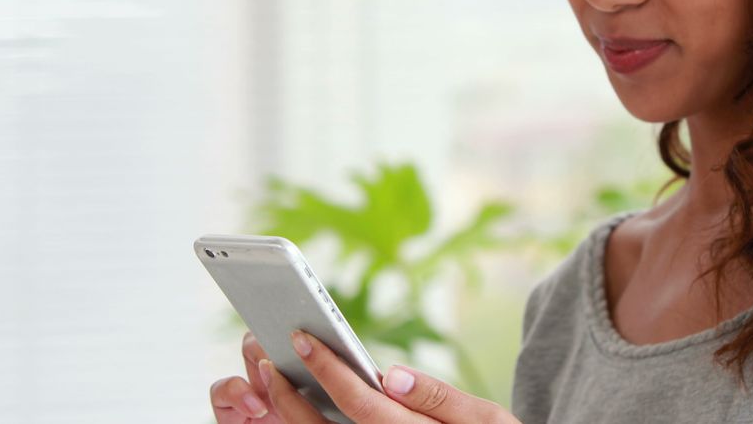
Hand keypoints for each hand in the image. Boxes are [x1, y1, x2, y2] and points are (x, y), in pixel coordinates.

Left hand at [209, 329, 521, 423]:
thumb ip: (440, 398)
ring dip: (283, 413)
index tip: (302, 337)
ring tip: (267, 377)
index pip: (363, 403)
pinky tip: (284, 405)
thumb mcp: (487, 419)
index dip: (329, 369)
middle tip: (265, 356)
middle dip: (288, 394)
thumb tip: (392, 374)